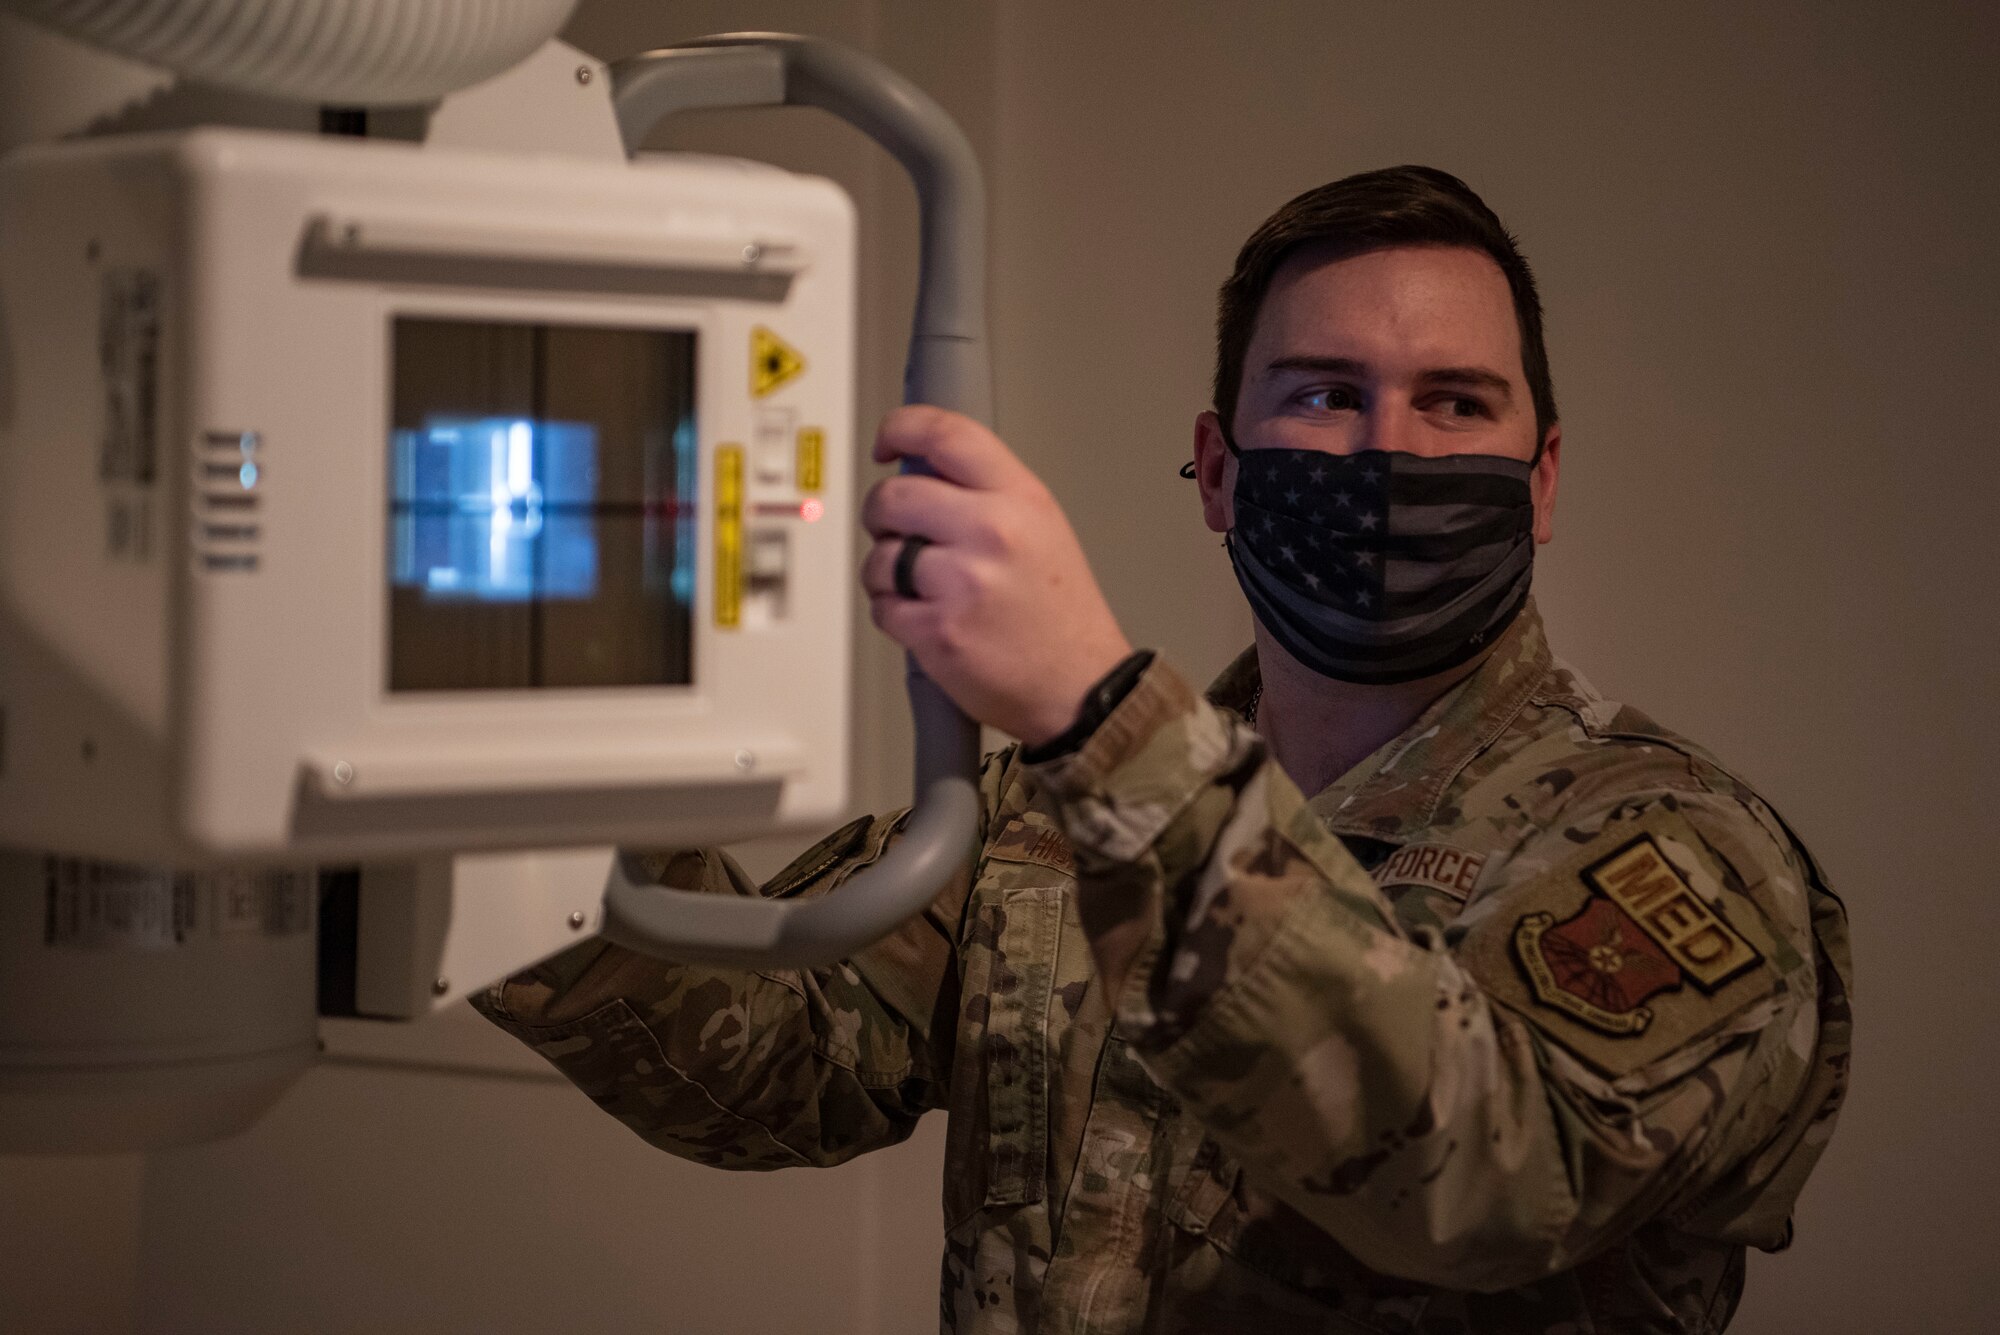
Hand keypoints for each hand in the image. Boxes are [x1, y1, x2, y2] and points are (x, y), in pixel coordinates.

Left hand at [860, 407, 1133, 744]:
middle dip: (881, 516)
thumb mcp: (1042, 529)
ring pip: (879, 556)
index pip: (945, 434)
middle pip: (893, 496)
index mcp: (1020, 498)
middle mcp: (991, 531)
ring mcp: (962, 582)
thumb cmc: (1061, 614)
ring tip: (921, 589)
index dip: (900, 430)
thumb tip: (921, 470)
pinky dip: (894, 615)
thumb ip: (986, 494)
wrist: (1081, 688)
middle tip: (895, 532)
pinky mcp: (937, 630)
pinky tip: (927, 620)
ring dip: (885, 573)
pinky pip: (882, 607)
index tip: (887, 445)